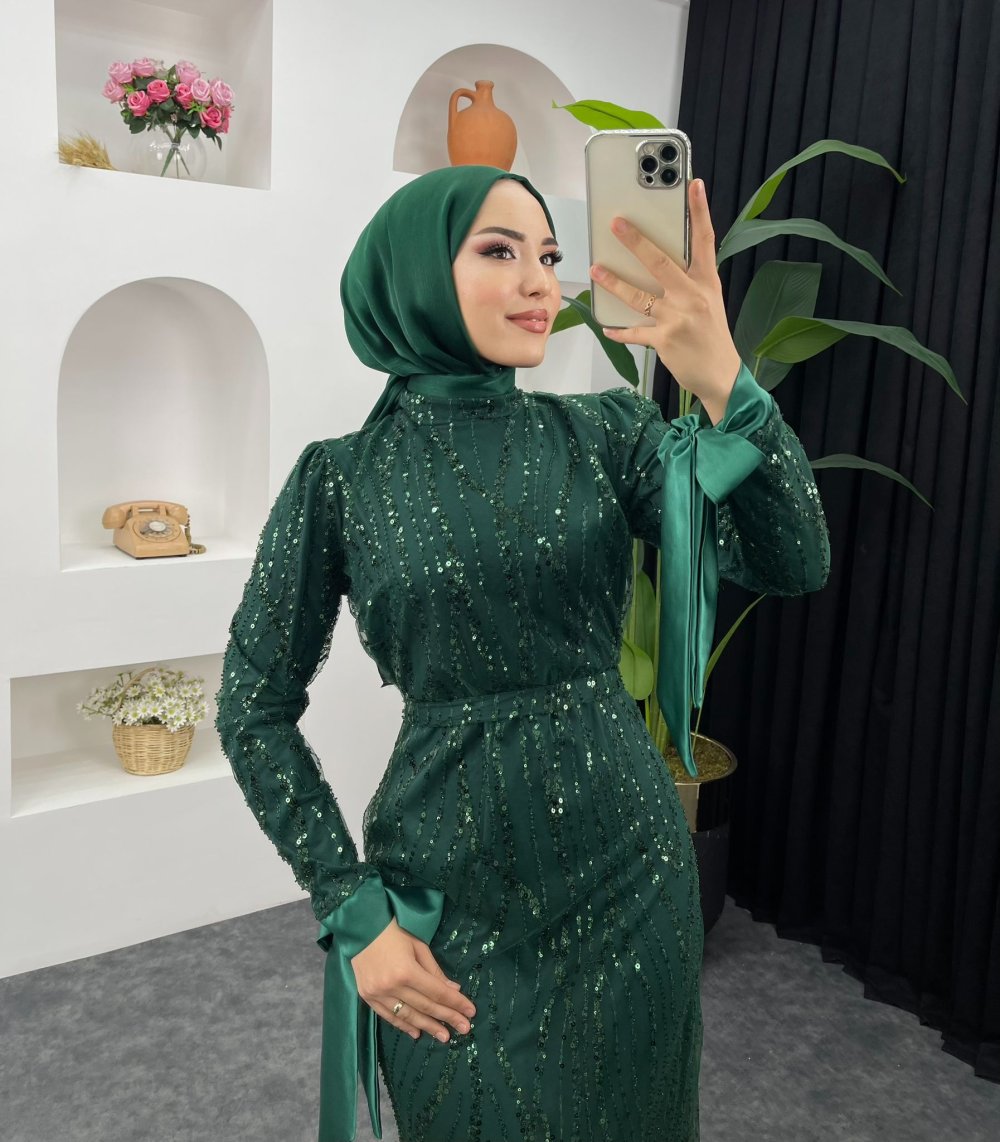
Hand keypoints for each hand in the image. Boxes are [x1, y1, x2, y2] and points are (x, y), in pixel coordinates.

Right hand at [350, 916, 476, 1042]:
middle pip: (425, 1007)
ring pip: (407, 1015)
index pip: (436, 992)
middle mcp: (392, 986)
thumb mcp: (419, 946)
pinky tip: (417, 1032)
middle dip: (447, 1018)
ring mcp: (377, 994)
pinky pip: (388, 1016)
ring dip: (427, 1027)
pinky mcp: (366, 997)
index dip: (455, 1003)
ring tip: (444, 1037)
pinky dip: (403, 1025)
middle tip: (464, 1029)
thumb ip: (435, 971)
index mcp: (407, 971)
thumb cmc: (394, 932)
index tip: (470, 1012)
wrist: (361, 927)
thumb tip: (453, 990)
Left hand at [589, 178, 742, 420]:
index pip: (704, 240)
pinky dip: (619, 331)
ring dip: (614, 283)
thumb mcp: (710, 301)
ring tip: (595, 270)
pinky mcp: (665, 340)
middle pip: (661, 262)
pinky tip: (606, 327)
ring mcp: (678, 318)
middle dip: (636, 241)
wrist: (722, 374)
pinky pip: (635, 332)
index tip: (693, 184)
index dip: (699, 211)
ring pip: (639, 296)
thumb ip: (689, 281)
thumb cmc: (712, 335)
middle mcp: (693, 296)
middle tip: (616, 223)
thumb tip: (659, 260)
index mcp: (706, 282)